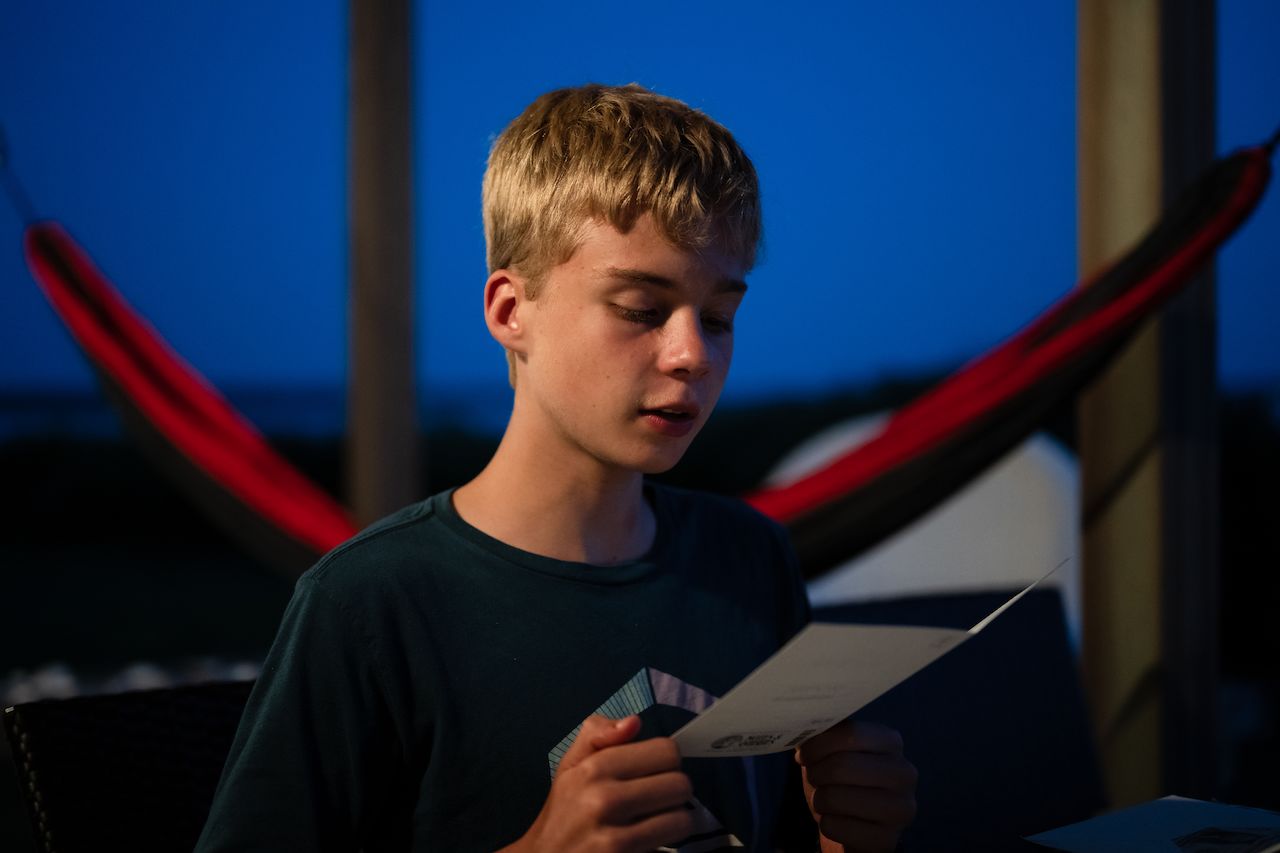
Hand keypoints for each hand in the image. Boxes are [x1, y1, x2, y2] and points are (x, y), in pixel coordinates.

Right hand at [501, 714, 694, 852]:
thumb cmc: (563, 811)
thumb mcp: (570, 765)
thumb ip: (598, 734)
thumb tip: (634, 722)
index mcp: (595, 768)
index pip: (666, 751)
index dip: (666, 761)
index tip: (655, 772)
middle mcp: (605, 800)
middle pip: (680, 784)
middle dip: (674, 792)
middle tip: (658, 800)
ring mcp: (615, 837)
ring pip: (682, 819)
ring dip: (676, 822)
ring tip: (658, 822)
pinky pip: (670, 849)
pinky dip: (665, 846)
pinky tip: (650, 843)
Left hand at [796, 720, 917, 852]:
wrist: (856, 825)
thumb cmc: (842, 781)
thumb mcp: (834, 750)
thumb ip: (825, 732)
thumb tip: (803, 718)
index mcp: (891, 742)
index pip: (849, 732)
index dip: (817, 744)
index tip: (804, 754)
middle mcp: (904, 773)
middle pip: (841, 765)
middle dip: (816, 773)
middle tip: (814, 778)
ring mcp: (900, 808)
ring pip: (836, 797)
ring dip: (819, 799)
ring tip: (825, 799)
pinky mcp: (888, 839)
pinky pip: (835, 827)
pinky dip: (825, 824)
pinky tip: (836, 820)